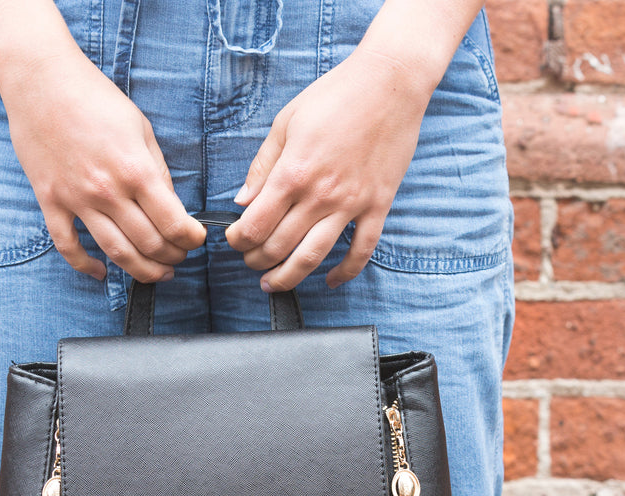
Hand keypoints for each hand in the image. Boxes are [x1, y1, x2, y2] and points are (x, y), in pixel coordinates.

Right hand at [0, 50, 205, 282]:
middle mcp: (108, 191)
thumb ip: (158, 170)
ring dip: (142, 271)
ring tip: (156, 273)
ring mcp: (76, 199)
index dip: (191, 239)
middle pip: (149, 244)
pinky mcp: (50, 200)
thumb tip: (171, 205)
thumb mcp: (141, 128)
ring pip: (115, 252)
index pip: (174, 223)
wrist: (42, 80)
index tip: (196, 240)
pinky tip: (101, 272)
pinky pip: (67, 245)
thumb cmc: (95, 98)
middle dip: (172, 257)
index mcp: (136, 170)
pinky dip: (85, 266)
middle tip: (179, 257)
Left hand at [223, 46, 429, 291]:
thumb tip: (242, 202)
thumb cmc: (335, 95)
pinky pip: (362, 250)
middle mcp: (320, 195)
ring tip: (274, 284)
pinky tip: (331, 280)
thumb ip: (262, 167)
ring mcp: (352, 204)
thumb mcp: (286, 123)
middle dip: (256, 260)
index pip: (255, 225)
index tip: (234, 240)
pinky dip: (346, 272)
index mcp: (292, 173)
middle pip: (279, 247)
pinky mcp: (378, 205)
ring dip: (289, 277)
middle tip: (249, 260)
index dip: (238, 240)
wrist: (390, 83)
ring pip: (314, 257)